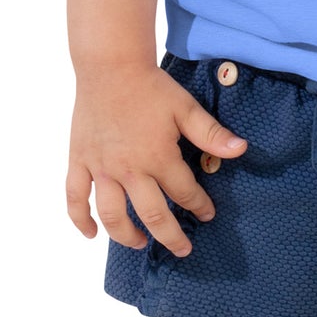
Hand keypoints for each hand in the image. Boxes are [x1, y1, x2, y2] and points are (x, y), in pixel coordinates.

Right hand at [67, 62, 247, 256]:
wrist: (110, 66)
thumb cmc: (150, 86)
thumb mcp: (185, 108)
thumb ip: (211, 134)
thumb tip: (241, 150)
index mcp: (158, 157)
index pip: (184, 192)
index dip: (199, 206)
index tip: (207, 214)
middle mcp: (129, 170)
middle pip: (151, 215)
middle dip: (170, 236)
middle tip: (182, 249)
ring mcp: (101, 169)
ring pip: (112, 215)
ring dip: (127, 236)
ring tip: (140, 243)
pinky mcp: (79, 161)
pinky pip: (75, 198)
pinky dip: (80, 219)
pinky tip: (91, 233)